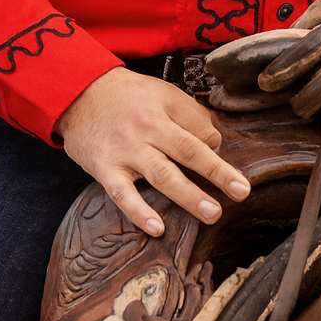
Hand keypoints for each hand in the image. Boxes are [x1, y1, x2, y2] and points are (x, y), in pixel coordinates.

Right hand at [56, 67, 249, 236]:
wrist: (79, 92)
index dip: (217, 149)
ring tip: (212, 213)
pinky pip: (123, 194)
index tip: (233, 172)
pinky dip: (139, 212)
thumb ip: (189, 115)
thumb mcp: (161, 93)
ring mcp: (126, 151)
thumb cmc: (128, 96)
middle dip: (216, 172)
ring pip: (161, 174)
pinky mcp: (105, 169)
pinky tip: (157, 228)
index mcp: (164, 111)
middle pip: (186, 151)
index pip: (198, 131)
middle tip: (241, 192)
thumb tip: (214, 143)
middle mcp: (147, 130)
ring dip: (188, 195)